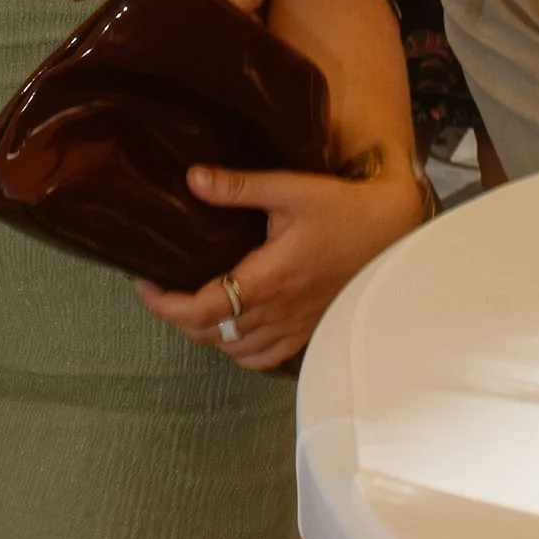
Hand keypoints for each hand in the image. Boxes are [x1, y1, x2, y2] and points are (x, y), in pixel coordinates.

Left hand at [137, 163, 426, 370]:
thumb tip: (192, 179)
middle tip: (160, 289)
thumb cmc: (343, 208)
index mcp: (269, 279)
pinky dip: (238, 350)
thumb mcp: (289, 188)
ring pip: (234, 352)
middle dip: (177, 317)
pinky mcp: (310, 331)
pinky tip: (233, 325)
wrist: (394, 230)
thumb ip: (238, 187)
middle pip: (211, 335)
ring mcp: (296, 327)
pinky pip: (264, 359)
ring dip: (206, 334)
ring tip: (191, 304)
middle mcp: (279, 312)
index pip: (203, 309)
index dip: (164, 304)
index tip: (144, 283)